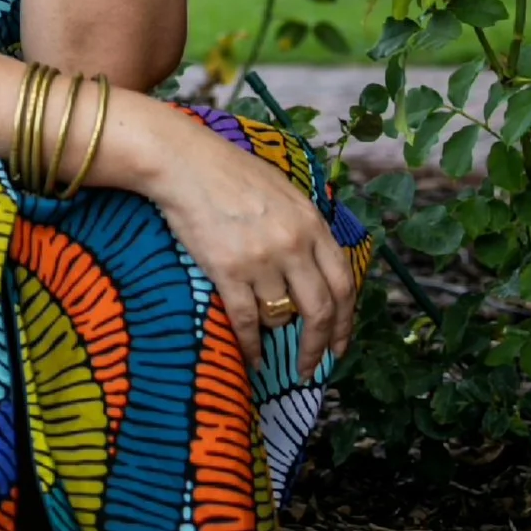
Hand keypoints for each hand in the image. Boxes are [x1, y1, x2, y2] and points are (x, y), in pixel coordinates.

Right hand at [146, 110, 358, 378]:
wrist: (185, 163)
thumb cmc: (231, 172)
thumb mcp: (285, 192)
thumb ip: (305, 228)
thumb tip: (315, 268)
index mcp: (312, 224)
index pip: (343, 284)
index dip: (345, 321)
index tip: (339, 344)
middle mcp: (293, 245)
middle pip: (319, 310)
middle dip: (319, 346)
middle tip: (311, 367)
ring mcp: (261, 259)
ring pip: (280, 316)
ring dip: (275, 335)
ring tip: (269, 343)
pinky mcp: (228, 271)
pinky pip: (246, 321)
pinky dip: (251, 346)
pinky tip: (252, 358)